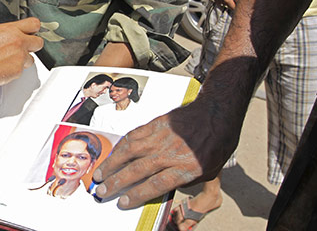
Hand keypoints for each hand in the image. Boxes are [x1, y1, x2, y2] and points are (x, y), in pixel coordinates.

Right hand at [0, 18, 43, 88]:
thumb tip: (14, 33)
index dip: (33, 29)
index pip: (35, 24)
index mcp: (12, 30)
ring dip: (22, 60)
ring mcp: (19, 58)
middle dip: (32, 46)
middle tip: (23, 48)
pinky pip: (21, 71)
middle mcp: (19, 43)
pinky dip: (13, 71)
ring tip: (6, 60)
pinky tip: (2, 68)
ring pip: (30, 59)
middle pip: (38, 43)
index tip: (32, 32)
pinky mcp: (17, 72)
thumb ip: (8, 32)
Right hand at [91, 99, 239, 208]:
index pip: (155, 185)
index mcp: (185, 169)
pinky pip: (133, 136)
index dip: (137, 195)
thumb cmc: (215, 143)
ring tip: (100, 174)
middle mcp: (169, 153)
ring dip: (112, 165)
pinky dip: (120, 146)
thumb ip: (182, 180)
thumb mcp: (207, 171)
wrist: (216, 114)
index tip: (123, 202)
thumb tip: (160, 186)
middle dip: (117, 183)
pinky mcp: (155, 124)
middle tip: (102, 191)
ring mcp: (160, 137)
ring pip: (130, 152)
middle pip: (137, 170)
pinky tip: (112, 153)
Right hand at [207, 0, 242, 9]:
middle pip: (227, 0)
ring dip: (227, 5)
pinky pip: (216, 1)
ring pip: (221, 2)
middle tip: (236, 9)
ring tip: (230, 4)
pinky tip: (224, 0)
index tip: (242, 6)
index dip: (240, 2)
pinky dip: (221, 2)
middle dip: (233, 7)